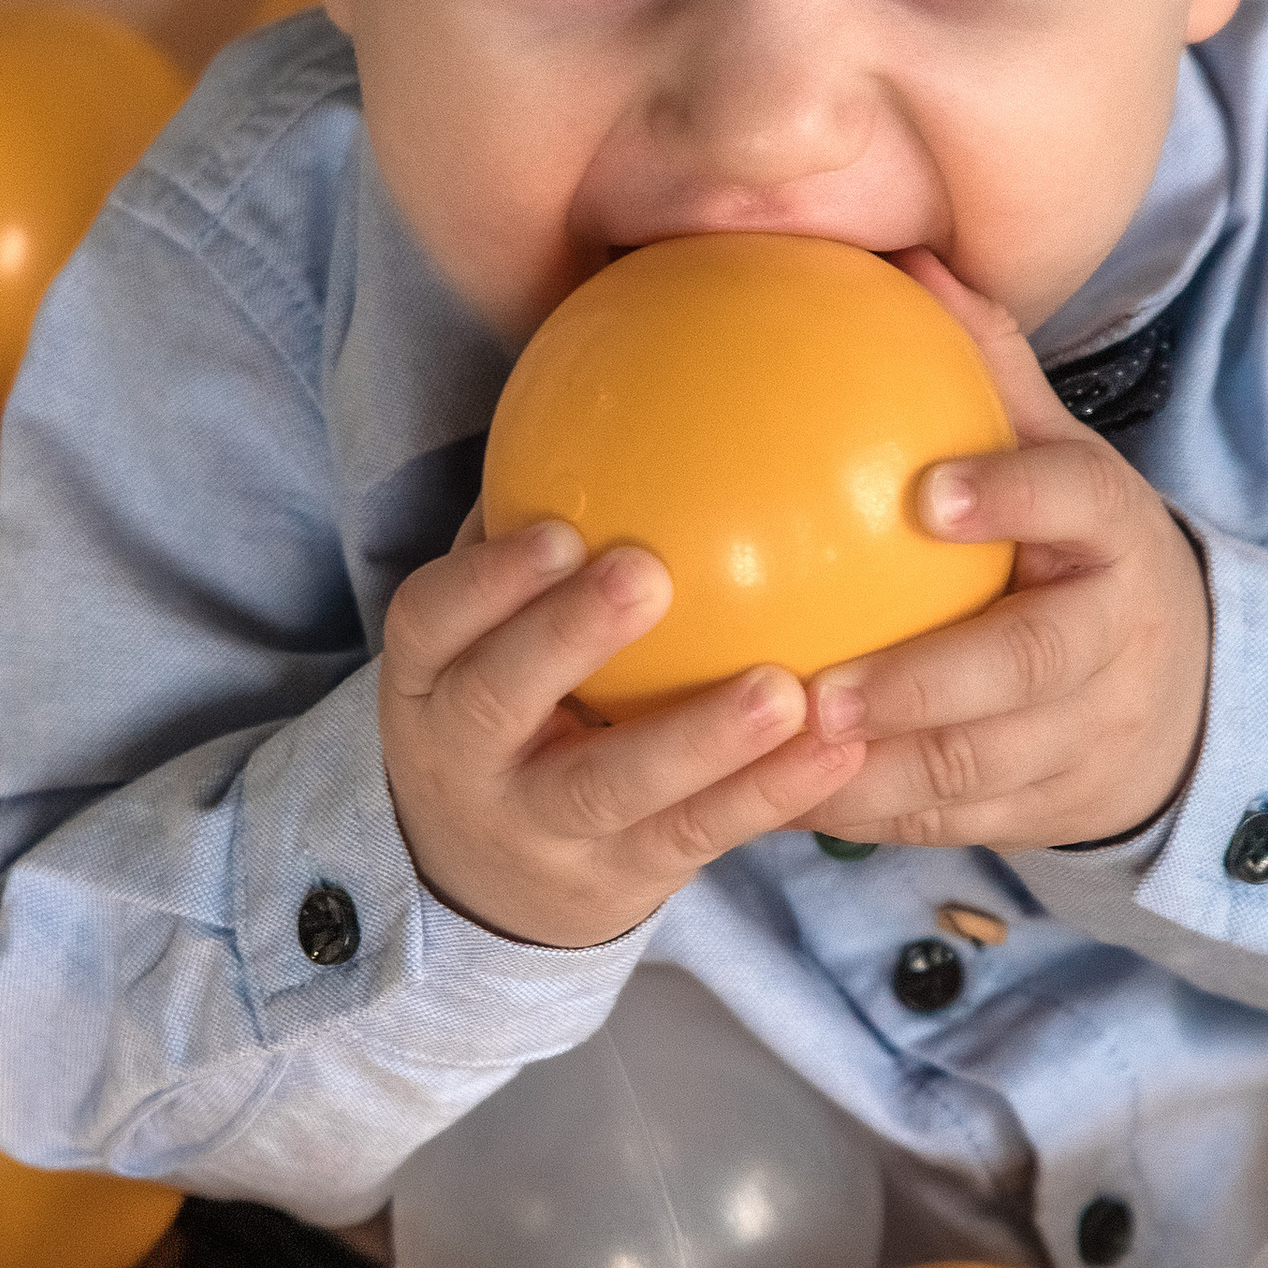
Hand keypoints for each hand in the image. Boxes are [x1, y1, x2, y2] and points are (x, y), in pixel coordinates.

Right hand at [379, 515, 866, 949]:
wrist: (486, 881)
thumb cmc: (511, 705)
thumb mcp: (484, 637)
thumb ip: (530, 537)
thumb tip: (614, 385)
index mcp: (428, 679)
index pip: (428, 621)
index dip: (485, 580)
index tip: (557, 531)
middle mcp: (468, 759)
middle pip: (499, 700)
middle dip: (567, 638)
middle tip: (648, 574)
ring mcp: (542, 831)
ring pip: (612, 789)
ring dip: (701, 739)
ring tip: (785, 692)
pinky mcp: (621, 882)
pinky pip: (699, 838)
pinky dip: (769, 795)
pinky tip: (839, 746)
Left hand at [799, 253, 1211, 850]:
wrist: (1188, 700)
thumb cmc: (1081, 554)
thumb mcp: (1064, 462)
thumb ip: (989, 372)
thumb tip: (907, 257)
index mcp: (1114, 539)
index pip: (1078, 507)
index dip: (1014, 499)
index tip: (929, 493)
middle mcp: (1111, 642)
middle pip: (1031, 668)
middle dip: (928, 683)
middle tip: (823, 688)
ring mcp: (1085, 737)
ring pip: (982, 769)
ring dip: (877, 770)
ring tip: (778, 755)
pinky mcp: (1045, 810)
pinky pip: (946, 823)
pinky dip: (863, 815)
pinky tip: (771, 798)